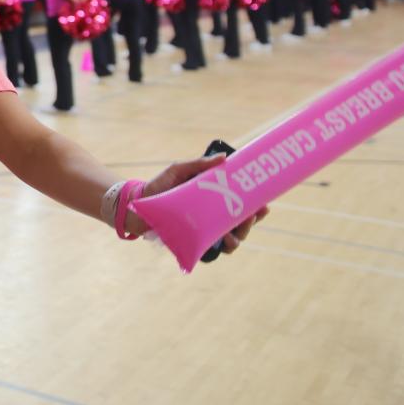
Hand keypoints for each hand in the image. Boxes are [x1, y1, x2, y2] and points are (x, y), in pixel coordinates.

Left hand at [127, 153, 268, 252]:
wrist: (139, 206)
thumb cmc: (159, 186)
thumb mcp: (178, 170)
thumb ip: (198, 164)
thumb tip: (224, 157)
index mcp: (214, 196)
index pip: (241, 201)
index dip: (256, 204)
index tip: (264, 203)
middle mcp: (214, 213)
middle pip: (243, 220)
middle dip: (252, 220)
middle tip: (252, 215)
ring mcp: (208, 228)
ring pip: (235, 235)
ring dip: (242, 234)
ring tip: (239, 230)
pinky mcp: (198, 239)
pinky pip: (218, 247)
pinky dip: (227, 245)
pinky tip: (227, 241)